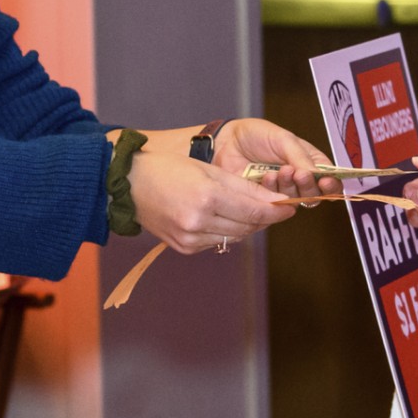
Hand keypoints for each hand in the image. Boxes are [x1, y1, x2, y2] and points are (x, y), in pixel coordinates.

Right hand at [127, 148, 297, 254]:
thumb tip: (274, 201)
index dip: (277, 210)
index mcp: (206, 196)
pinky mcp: (184, 248)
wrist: (127, 185)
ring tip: (251, 210)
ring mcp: (190, 238)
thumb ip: (242, 187)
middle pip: (248, 226)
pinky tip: (225, 217)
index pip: (255, 211)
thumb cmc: (166, 168)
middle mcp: (198, 222)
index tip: (290, 206)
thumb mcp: (208, 169)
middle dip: (264, 218)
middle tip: (276, 207)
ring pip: (235, 237)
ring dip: (247, 225)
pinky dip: (227, 231)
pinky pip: (217, 241)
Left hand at [213, 118, 341, 196]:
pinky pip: (277, 204)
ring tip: (280, 171)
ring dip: (290, 186)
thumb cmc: (254, 136)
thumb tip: (317, 173)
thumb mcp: (283, 138)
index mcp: (308, 160)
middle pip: (316, 192)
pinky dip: (274, 191)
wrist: (226, 143)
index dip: (332, 182)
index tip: (326, 180)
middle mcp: (298, 178)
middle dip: (309, 184)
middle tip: (299, 173)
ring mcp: (282, 191)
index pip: (329, 176)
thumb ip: (300, 155)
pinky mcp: (265, 201)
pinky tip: (266, 177)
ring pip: (297, 200)